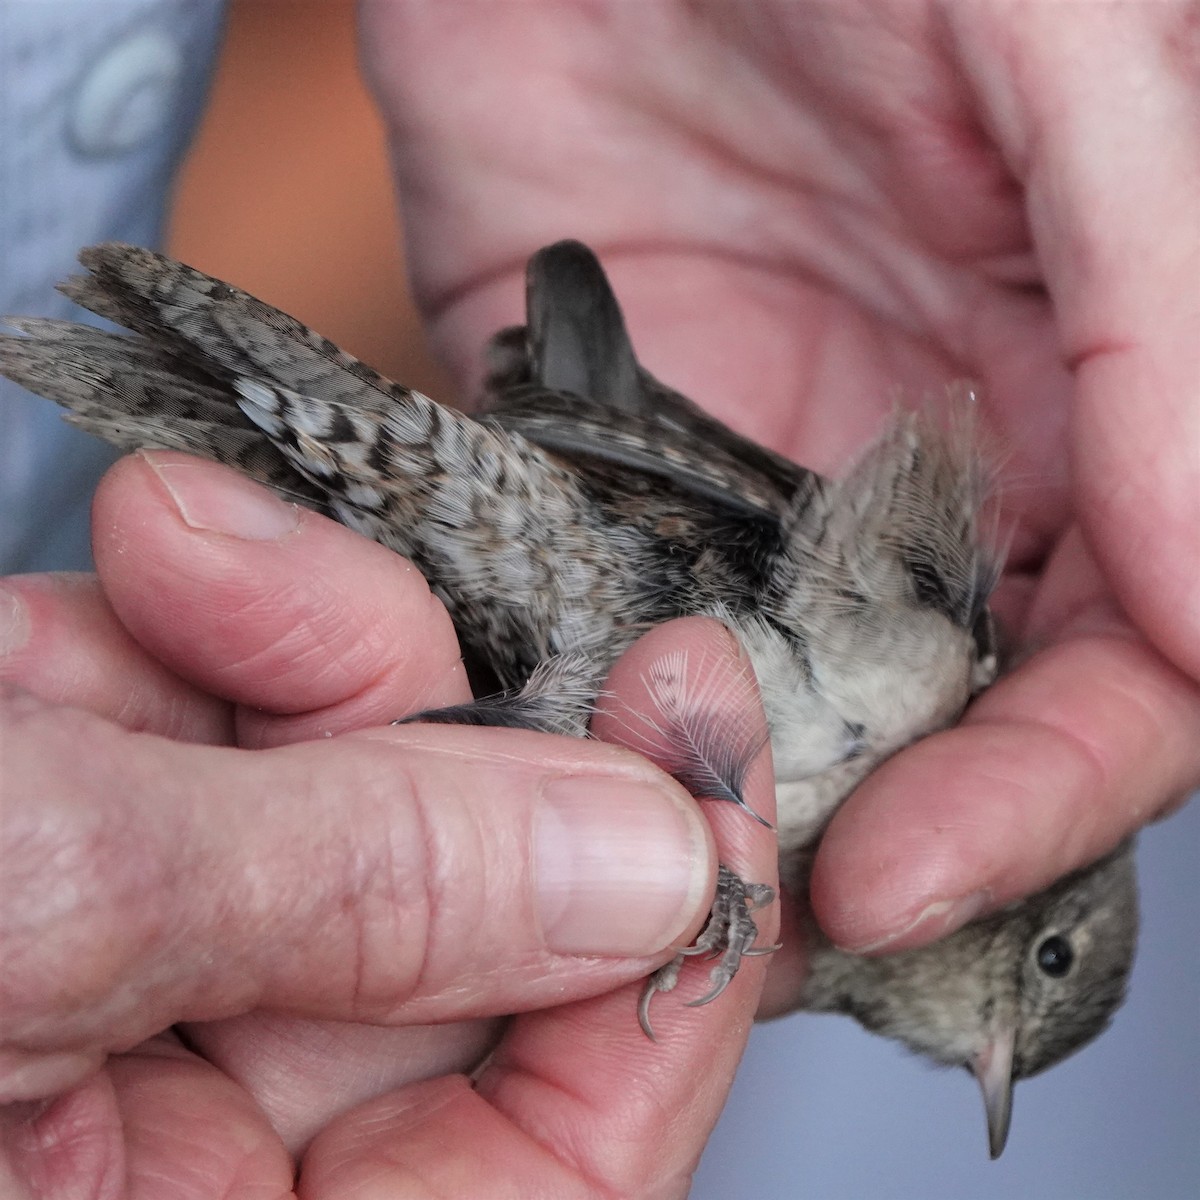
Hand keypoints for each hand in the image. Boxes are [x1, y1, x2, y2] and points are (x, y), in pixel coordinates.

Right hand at [0, 453, 777, 1196]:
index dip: (667, 945)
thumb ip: (369, 888)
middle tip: (394, 596)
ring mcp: (159, 1000)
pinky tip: (129, 571)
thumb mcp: (68, 903)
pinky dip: (174, 632)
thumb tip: (647, 862)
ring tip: (182, 547)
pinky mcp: (99, 855)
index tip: (699, 730)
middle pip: (462, 922)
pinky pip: (219, 737)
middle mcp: (201, 1142)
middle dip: (434, 720)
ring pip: (345, 795)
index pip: (566, 1152)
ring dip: (284, 643)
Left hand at [361, 0, 1199, 1002]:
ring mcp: (770, 481)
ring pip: (795, 706)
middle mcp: (942, 466)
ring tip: (667, 885)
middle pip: (960, 723)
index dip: (1041, 785)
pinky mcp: (618, 469)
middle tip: (771, 913)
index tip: (914, 867)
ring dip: (744, 803)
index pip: (1126, 663)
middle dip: (886, 834)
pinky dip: (607, 706)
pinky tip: (567, 762)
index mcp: (1094, 391)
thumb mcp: (1063, 50)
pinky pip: (626, 623)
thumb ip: (1164, 315)